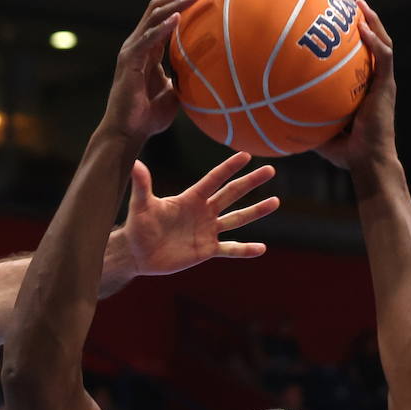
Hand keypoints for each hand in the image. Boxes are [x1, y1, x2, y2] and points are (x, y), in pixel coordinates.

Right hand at [101, 0, 203, 142]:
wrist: (127, 133)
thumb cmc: (148, 118)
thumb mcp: (173, 94)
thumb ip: (183, 79)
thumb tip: (204, 75)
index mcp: (147, 51)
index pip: (163, 18)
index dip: (181, 3)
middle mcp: (137, 46)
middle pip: (157, 9)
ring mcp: (131, 51)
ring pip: (153, 17)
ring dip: (175, 3)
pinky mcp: (129, 61)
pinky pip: (148, 39)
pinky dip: (163, 27)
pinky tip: (178, 18)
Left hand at [111, 153, 279, 287]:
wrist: (137, 254)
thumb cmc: (138, 227)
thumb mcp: (141, 205)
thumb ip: (142, 185)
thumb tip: (136, 163)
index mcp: (191, 198)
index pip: (214, 179)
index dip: (228, 168)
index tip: (246, 155)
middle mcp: (203, 212)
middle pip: (231, 194)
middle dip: (250, 182)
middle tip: (270, 170)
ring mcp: (207, 231)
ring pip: (236, 219)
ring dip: (255, 211)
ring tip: (274, 202)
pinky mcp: (206, 250)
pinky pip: (230, 249)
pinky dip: (244, 250)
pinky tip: (261, 249)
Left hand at [316, 0, 395, 171]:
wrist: (368, 163)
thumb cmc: (346, 154)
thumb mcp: (320, 133)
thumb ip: (304, 121)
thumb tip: (274, 118)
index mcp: (365, 91)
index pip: (362, 60)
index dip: (355, 42)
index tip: (339, 26)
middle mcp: (376, 84)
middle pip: (375, 45)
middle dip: (366, 22)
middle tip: (351, 5)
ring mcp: (384, 84)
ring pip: (383, 45)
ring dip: (373, 22)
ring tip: (360, 5)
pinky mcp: (387, 88)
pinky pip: (383, 57)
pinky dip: (374, 41)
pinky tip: (362, 27)